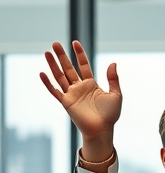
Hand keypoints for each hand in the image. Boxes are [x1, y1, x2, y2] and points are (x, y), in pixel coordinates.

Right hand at [39, 41, 120, 160]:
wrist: (102, 129)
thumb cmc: (110, 114)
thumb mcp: (115, 94)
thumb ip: (113, 79)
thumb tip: (113, 63)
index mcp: (91, 84)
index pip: (83, 66)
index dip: (80, 54)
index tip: (75, 42)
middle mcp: (79, 88)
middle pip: (68, 68)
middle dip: (62, 56)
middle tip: (55, 43)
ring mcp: (71, 94)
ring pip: (60, 76)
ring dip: (53, 65)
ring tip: (47, 52)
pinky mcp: (66, 102)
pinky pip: (54, 91)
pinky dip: (48, 83)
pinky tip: (42, 73)